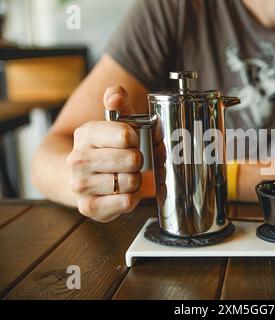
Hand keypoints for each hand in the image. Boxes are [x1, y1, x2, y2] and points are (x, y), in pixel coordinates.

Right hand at [67, 85, 142, 221]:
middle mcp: (78, 160)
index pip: (127, 135)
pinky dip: (132, 196)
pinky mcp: (89, 207)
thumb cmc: (102, 147)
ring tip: (124, 175)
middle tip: (129, 160)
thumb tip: (114, 98)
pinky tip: (123, 191)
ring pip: (131, 182)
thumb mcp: (111, 119)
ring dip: (135, 179)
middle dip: (136, 160)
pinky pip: (126, 202)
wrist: (73, 175)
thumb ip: (117, 99)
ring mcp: (81, 186)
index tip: (129, 140)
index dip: (135, 138)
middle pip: (132, 159)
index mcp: (85, 134)